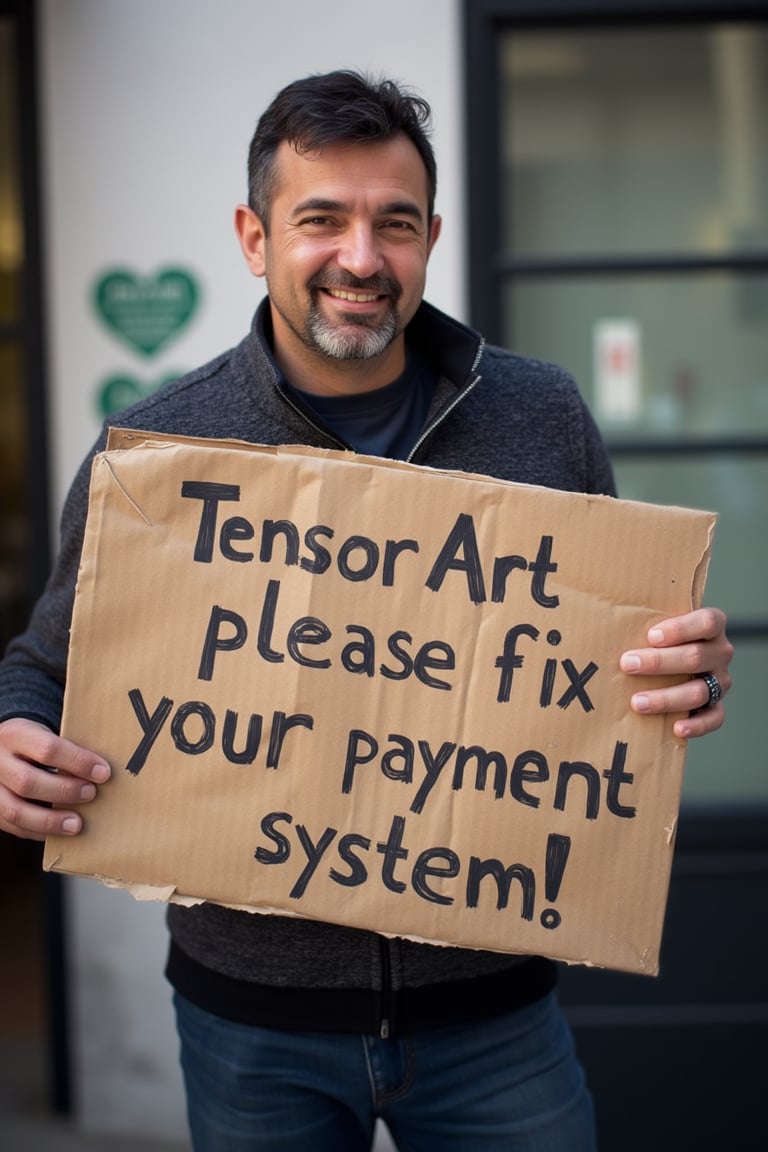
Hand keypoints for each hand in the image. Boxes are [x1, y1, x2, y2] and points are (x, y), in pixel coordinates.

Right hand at [0, 718, 110, 840]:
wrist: (0, 748)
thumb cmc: (33, 742)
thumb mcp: (45, 734)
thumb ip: (68, 749)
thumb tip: (103, 770)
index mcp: (16, 735)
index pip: (47, 749)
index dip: (78, 762)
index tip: (103, 772)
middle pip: (28, 782)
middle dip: (64, 792)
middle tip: (91, 794)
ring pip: (15, 810)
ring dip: (50, 821)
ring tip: (77, 824)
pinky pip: (12, 826)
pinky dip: (38, 832)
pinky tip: (59, 831)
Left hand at [620, 607, 732, 738]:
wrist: (673, 659)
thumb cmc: (657, 636)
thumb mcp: (653, 619)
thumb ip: (639, 614)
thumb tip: (594, 602)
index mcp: (711, 626)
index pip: (707, 622)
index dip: (681, 629)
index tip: (651, 636)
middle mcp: (719, 652)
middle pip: (697, 656)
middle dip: (659, 662)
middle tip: (627, 664)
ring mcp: (720, 680)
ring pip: (700, 690)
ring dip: (667, 698)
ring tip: (636, 702)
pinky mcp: (716, 705)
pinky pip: (714, 718)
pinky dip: (697, 725)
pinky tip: (675, 727)